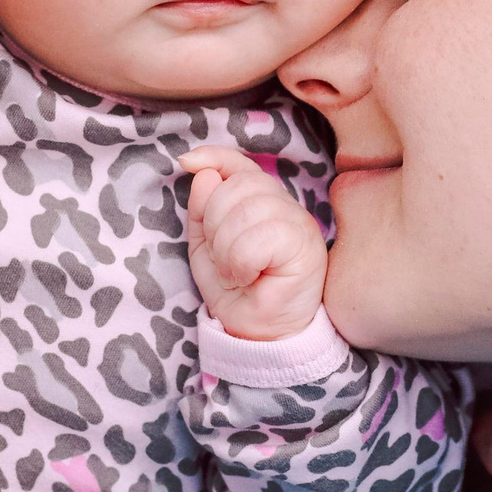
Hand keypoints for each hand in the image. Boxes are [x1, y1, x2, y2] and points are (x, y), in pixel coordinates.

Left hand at [178, 146, 326, 340]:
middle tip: (223, 260)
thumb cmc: (236, 291)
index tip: (186, 162)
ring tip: (235, 272)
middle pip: (236, 186)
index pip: (239, 163)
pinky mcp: (305, 246)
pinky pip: (257, 238)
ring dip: (226, 250)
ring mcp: (299, 222)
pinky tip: (248, 277)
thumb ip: (202, 209)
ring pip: (245, 211)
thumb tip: (202, 172)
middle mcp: (284, 205)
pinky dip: (240, 262)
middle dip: (214, 225)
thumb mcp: (206, 246)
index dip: (213, 156)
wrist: (258, 334)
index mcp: (262, 201)